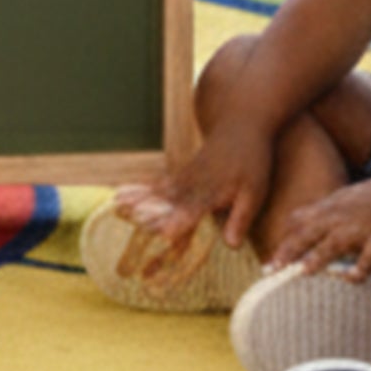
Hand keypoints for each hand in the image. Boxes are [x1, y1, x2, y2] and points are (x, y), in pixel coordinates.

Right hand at [110, 112, 274, 260]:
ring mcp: (185, 176)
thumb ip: (241, 217)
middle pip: (167, 204)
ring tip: (116, 207)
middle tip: (125, 224)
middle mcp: (193, 184)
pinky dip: (141, 190)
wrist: (241, 123)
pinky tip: (124, 194)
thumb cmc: (252, 160)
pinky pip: (158, 183)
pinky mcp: (182, 171)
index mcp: (211, 191)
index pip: (192, 210)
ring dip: (137, 200)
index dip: (178, 222)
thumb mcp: (255, 192)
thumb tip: (230, 246)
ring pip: (158, 191)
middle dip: (147, 217)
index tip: (163, 233)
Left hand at [263, 168, 370, 280]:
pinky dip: (360, 269)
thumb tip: (293, 223)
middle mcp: (340, 217)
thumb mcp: (341, 198)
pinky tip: (352, 279)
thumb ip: (318, 212)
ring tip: (302, 273)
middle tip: (271, 271)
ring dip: (318, 258)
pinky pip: (369, 257)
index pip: (297, 224)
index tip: (268, 264)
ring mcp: (361, 228)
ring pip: (335, 244)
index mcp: (328, 208)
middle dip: (288, 252)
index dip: (282, 243)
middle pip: (308, 234)